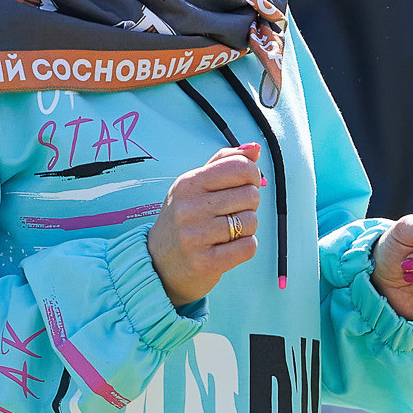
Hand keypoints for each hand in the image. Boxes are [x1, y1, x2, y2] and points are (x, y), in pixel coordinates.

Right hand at [147, 143, 264, 306]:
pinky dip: (245, 247)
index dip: (252, 174)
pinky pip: (248, 247)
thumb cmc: (184, 220)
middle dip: (249, 204)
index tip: (245, 184)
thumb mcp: (195, 186)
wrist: (158, 265)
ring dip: (247, 228)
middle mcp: (189, 207)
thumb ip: (224, 163)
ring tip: (227, 232)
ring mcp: (195, 236)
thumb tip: (254, 148)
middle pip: (250, 194)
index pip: (239, 167)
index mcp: (188, 183)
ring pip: (251, 221)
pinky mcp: (205, 262)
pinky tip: (228, 247)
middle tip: (231, 212)